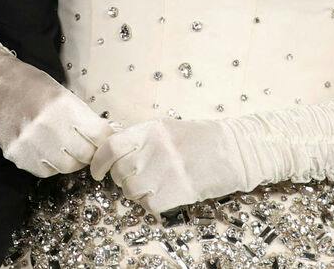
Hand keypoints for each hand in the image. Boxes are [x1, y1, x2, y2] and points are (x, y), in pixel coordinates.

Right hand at [0, 8, 114, 176]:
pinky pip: (44, 172)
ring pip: (65, 167)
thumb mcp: (61, 91)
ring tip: (65, 146)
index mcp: (63, 106)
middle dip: (89, 152)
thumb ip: (82, 115)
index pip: (99, 136)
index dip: (105, 140)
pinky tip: (47, 150)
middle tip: (86, 144)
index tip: (105, 140)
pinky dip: (51, 165)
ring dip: (70, 159)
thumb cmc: (29, 83)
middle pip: (84, 156)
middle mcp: (48, 127)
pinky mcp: (16, 156)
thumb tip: (106, 135)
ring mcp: (30, 144)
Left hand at [88, 117, 248, 214]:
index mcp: (151, 129)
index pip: (111, 146)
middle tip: (139, 178)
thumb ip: (142, 138)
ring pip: (132, 191)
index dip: (99, 162)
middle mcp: (154, 149)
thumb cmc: (203, 139)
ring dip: (139, 193)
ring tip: (156, 186)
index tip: (97, 172)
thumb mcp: (169, 129)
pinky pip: (150, 205)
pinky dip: (154, 204)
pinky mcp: (176, 192)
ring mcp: (164, 171)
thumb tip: (115, 151)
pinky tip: (168, 194)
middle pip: (120, 172)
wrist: (236, 152)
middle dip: (123, 179)